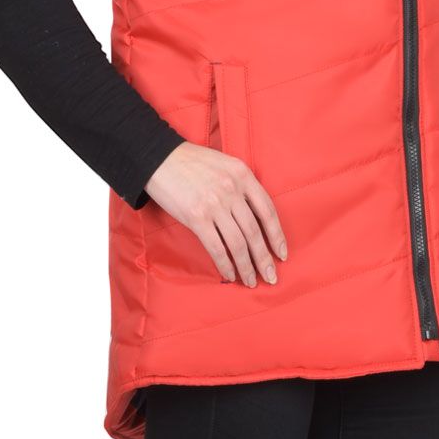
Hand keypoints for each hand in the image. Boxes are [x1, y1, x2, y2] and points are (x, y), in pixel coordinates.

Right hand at [143, 142, 287, 286]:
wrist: (157, 158)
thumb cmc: (191, 162)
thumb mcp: (225, 164)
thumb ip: (241, 186)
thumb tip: (254, 217)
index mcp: (243, 175)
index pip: (268, 210)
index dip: (277, 235)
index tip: (282, 254)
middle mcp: (232, 190)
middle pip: (254, 232)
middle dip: (264, 259)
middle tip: (271, 277)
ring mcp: (215, 204)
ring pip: (238, 243)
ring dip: (246, 266)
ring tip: (251, 280)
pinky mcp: (196, 217)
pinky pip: (217, 247)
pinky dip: (226, 264)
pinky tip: (230, 274)